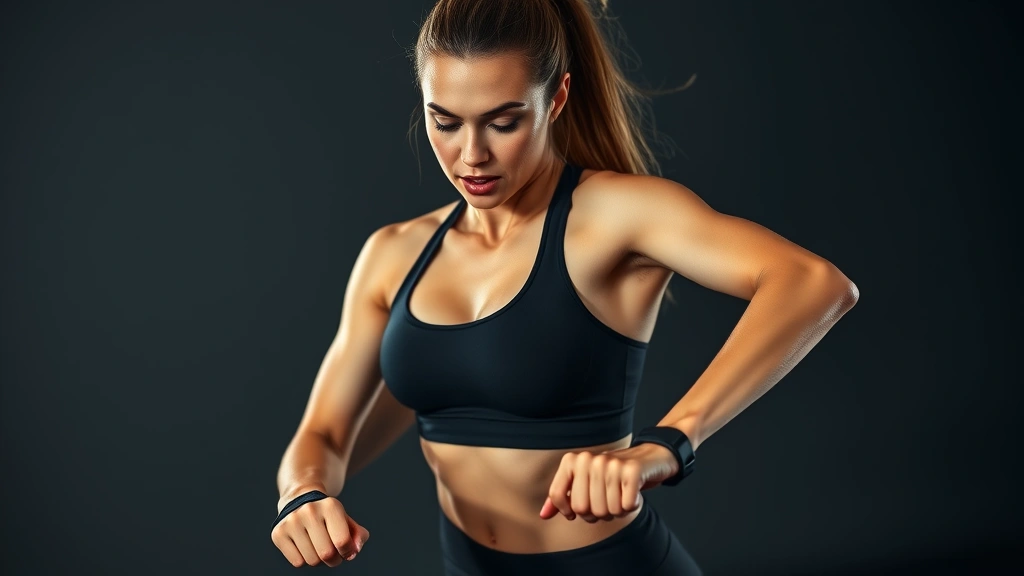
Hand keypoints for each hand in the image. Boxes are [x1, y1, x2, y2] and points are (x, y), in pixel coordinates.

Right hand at [270, 494, 369, 567]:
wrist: (300, 501)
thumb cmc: (329, 517)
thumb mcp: (346, 521)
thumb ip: (358, 536)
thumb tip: (353, 551)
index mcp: (331, 505)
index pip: (343, 542)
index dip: (347, 552)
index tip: (345, 550)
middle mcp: (309, 510)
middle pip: (326, 554)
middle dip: (333, 559)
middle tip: (332, 553)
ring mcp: (292, 521)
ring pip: (311, 560)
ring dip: (318, 560)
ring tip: (317, 547)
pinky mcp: (278, 532)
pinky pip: (297, 562)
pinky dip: (304, 560)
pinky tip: (304, 546)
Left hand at [538, 443, 679, 522]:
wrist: (651, 457)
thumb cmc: (615, 474)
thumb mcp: (585, 483)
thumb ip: (564, 497)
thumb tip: (543, 515)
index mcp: (574, 460)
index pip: (558, 496)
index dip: (568, 511)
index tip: (577, 510)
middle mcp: (590, 459)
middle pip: (583, 509)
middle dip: (597, 513)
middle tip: (607, 500)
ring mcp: (611, 464)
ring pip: (606, 511)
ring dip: (617, 510)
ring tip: (621, 494)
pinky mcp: (632, 471)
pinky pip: (625, 506)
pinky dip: (631, 506)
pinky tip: (633, 493)